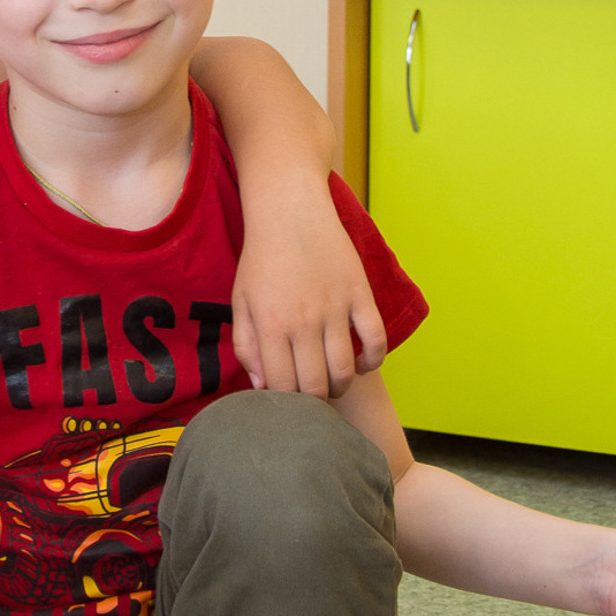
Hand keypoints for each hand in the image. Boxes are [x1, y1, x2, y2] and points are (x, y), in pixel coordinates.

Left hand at [231, 178, 386, 397]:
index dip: (285, 405)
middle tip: (310, 399)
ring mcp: (335, 307)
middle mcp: (303, 321)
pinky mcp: (360, 294)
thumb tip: (262, 387)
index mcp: (270, 325)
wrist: (289, 210)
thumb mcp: (240, 302)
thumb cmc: (261, 259)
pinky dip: (372, 361)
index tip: (286, 404)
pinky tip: (361, 365)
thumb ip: (246, 346)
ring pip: (344, 370)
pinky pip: (375, 340)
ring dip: (340, 387)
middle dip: (312, 404)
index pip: (281, 387)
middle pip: (314, 386)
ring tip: (332, 384)